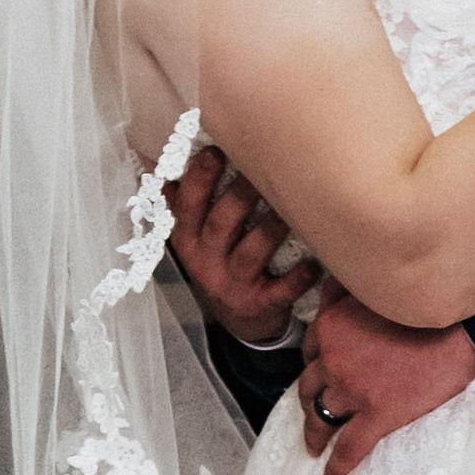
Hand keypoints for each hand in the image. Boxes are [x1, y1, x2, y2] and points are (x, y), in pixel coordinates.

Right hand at [164, 147, 319, 349]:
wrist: (240, 323)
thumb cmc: (221, 265)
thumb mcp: (195, 240)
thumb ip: (183, 203)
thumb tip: (159, 159)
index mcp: (188, 241)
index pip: (187, 206)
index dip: (199, 179)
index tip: (214, 151)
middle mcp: (205, 263)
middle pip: (221, 224)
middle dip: (241, 195)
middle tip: (263, 167)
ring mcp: (232, 286)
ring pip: (251, 253)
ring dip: (271, 228)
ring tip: (290, 206)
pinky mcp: (260, 305)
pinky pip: (281, 291)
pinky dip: (299, 277)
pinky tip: (315, 262)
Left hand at [301, 293, 474, 474]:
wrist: (463, 327)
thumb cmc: (426, 306)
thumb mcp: (377, 290)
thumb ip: (346, 289)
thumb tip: (326, 282)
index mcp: (331, 327)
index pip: (310, 351)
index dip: (314, 366)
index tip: (318, 376)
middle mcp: (333, 358)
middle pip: (308, 387)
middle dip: (308, 402)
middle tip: (313, 414)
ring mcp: (353, 389)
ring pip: (322, 417)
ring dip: (315, 434)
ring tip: (314, 446)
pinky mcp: (377, 415)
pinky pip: (349, 449)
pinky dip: (336, 468)